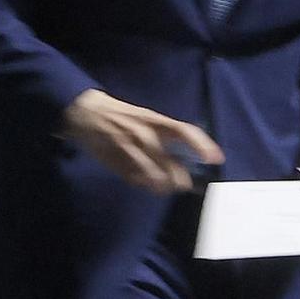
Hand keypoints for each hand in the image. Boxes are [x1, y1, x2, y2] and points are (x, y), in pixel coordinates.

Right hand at [60, 89, 223, 194]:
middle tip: (183, 184)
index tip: (215, 158)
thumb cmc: (119, 115)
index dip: (201, 144)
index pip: (183, 130)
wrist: (84, 111)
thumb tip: (181, 159)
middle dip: (178, 178)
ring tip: (162, 187)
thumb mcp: (143, 117)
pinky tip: (142, 181)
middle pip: (169, 162)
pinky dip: (140, 183)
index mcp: (153, 120)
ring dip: (160, 184)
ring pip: (152, 174)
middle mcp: (143, 134)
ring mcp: (128, 148)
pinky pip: (133, 178)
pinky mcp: (114, 160)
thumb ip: (161, 135)